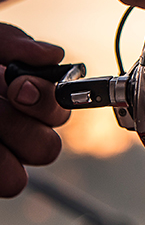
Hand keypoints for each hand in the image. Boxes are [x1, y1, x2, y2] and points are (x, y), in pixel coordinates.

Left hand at [0, 24, 68, 196]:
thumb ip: (14, 42)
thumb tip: (54, 54)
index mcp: (21, 97)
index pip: (59, 110)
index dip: (45, 102)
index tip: (18, 87)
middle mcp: (13, 129)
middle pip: (46, 149)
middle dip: (20, 127)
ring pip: (20, 176)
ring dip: (6, 144)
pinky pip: (8, 182)